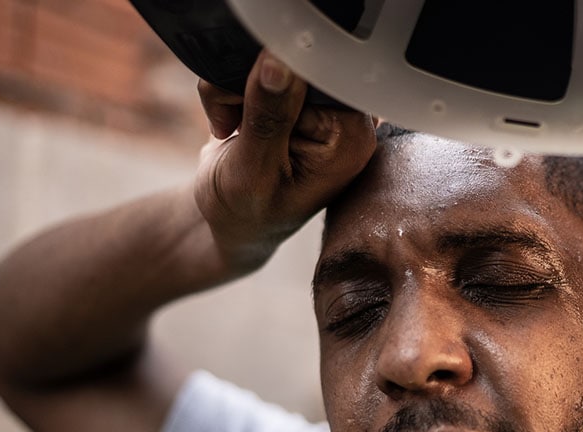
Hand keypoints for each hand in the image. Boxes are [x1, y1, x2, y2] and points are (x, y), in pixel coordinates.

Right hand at [194, 50, 376, 270]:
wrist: (230, 222)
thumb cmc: (246, 211)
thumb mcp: (253, 171)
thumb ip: (268, 117)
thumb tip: (278, 62)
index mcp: (351, 138)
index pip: (317, 73)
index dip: (277, 80)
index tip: (251, 113)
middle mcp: (345, 118)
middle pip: (294, 61)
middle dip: (249, 83)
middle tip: (234, 125)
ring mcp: (321, 106)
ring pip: (269, 58)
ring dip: (233, 86)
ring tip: (232, 127)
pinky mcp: (294, 97)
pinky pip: (257, 65)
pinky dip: (231, 87)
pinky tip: (233, 120)